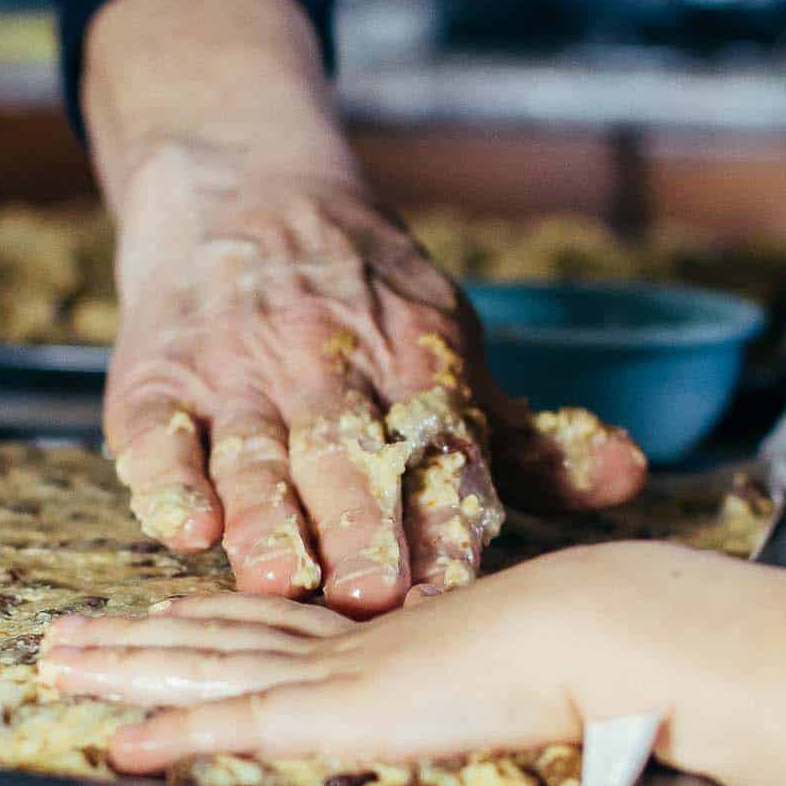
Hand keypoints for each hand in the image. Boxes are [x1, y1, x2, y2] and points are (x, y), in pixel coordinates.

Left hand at [39, 542, 672, 773]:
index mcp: (375, 631)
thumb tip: (492, 680)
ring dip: (123, 669)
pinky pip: (236, 724)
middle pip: (209, 635)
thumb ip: (480, 666)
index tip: (155, 609)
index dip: (201, 614)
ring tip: (56, 666)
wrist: (600, 629)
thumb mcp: (516, 654)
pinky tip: (124, 747)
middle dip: (130, 637)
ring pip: (199, 667)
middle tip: (61, 635)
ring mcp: (329, 674)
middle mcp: (337, 643)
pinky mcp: (335, 711)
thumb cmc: (584, 644)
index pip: (265, 618)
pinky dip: (177, 733)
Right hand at [104, 157, 647, 616]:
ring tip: (279, 577)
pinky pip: (157, 434)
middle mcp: (322, 362)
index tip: (455, 587)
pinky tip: (186, 526)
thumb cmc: (359, 294)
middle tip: (371, 596)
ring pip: (252, 452)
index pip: (433, 445)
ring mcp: (233, 370)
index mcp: (412, 356)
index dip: (443, 518)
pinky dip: (168, 479)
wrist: (239, 188)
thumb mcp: (450, 347)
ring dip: (265, 516)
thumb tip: (629, 480)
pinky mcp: (156, 377)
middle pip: (343, 454)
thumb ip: (526, 436)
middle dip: (358, 525)